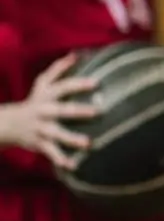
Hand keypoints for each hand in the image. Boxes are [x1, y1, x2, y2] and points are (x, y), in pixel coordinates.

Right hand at [1, 54, 97, 168]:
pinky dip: (61, 160)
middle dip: (79, 111)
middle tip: (98, 112)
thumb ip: (58, 69)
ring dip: (72, 139)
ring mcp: (42, 129)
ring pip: (57, 134)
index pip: (63, 87)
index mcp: (47, 96)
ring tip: (88, 143)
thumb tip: (76, 54)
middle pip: (62, 110)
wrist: (8, 124)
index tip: (96, 82)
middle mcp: (44, 112)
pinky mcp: (40, 144)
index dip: (79, 84)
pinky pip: (51, 153)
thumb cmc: (35, 101)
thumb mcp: (42, 84)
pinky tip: (74, 166)